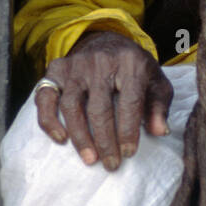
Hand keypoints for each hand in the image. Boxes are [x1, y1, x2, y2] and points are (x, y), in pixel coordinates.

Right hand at [34, 31, 172, 170]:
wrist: (106, 41)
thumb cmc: (134, 69)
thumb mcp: (155, 82)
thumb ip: (159, 107)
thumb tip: (159, 131)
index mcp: (131, 63)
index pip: (129, 102)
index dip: (128, 131)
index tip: (129, 153)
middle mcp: (101, 62)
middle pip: (99, 108)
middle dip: (105, 141)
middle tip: (111, 164)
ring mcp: (75, 65)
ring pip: (72, 105)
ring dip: (80, 137)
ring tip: (90, 159)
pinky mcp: (56, 69)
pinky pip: (45, 97)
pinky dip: (49, 120)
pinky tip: (61, 139)